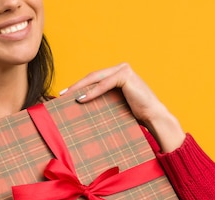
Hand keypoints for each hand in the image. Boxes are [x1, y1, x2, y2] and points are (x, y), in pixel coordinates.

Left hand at [60, 63, 185, 151]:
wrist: (152, 117)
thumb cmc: (134, 115)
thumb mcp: (113, 105)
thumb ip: (102, 100)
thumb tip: (81, 104)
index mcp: (117, 74)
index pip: (94, 78)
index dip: (79, 86)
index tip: (65, 95)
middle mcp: (120, 68)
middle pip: (93, 76)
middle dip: (76, 85)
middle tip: (61, 94)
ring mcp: (123, 70)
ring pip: (96, 78)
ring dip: (80, 87)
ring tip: (68, 97)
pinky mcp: (125, 75)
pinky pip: (104, 84)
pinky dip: (92, 91)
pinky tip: (82, 98)